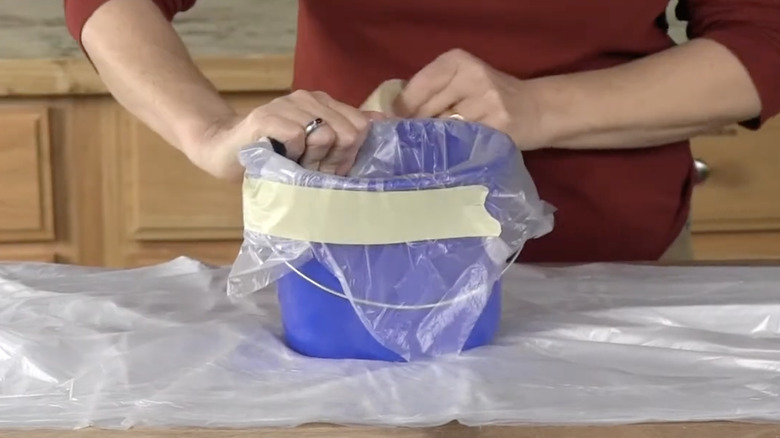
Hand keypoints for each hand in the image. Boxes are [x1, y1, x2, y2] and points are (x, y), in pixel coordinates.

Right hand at [185, 90, 377, 181]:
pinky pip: (297, 136)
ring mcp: (286, 105)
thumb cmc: (277, 155)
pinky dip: (292, 155)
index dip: (349, 154)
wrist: (227, 153)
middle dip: (333, 159)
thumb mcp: (318, 149)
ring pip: (324, 134)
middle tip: (310, 167)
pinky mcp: (265, 117)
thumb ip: (346, 135)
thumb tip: (381, 122)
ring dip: (311, 159)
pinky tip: (280, 157)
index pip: (360, 126)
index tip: (329, 166)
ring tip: (293, 162)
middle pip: (347, 132)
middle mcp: (307, 98)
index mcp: (324, 103)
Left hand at [393, 49, 548, 149]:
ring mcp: (487, 102)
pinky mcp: (497, 127)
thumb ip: (428, 93)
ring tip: (433, 152)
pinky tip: (451, 157)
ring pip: (442, 130)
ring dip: (432, 145)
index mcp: (457, 61)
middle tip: (409, 145)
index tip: (393, 128)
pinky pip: (462, 144)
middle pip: (425, 110)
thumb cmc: (489, 98)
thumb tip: (387, 118)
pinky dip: (451, 153)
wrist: (537, 110)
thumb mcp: (460, 82)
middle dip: (414, 130)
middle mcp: (472, 76)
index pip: (415, 88)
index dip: (400, 112)